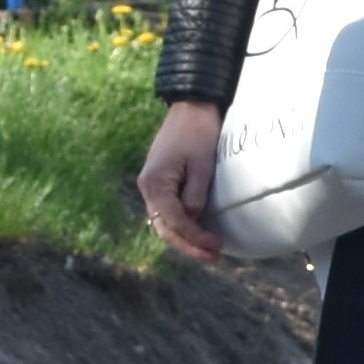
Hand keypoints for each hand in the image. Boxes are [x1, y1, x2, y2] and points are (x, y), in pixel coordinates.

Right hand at [134, 100, 233, 260]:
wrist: (190, 106)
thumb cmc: (198, 132)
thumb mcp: (202, 164)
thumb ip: (196, 194)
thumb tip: (193, 219)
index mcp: (155, 183)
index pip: (174, 221)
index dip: (194, 237)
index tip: (215, 246)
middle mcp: (148, 188)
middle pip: (165, 228)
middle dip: (188, 245)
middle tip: (214, 257)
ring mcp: (152, 186)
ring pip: (165, 222)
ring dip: (185, 238)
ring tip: (209, 251)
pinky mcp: (161, 183)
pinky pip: (168, 211)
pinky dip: (182, 225)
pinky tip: (199, 232)